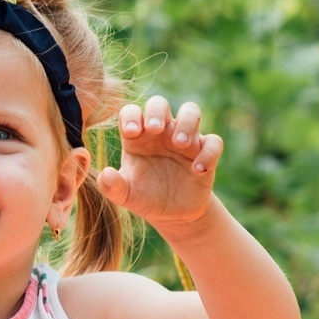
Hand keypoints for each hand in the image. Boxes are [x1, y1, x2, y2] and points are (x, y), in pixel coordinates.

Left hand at [96, 96, 221, 229]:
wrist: (172, 215)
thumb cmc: (145, 197)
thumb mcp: (125, 195)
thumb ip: (112, 186)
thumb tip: (105, 174)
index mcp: (137, 137)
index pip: (131, 112)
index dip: (131, 116)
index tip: (131, 132)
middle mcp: (161, 132)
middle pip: (160, 103)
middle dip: (157, 111)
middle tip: (155, 130)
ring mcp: (185, 140)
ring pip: (191, 111)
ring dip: (186, 123)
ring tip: (180, 143)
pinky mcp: (205, 153)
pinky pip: (213, 142)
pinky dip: (208, 153)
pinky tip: (197, 170)